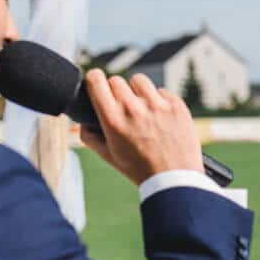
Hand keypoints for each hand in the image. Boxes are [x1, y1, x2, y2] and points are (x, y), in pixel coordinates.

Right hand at [79, 70, 204, 184]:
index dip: (94, 80)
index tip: (97, 84)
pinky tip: (160, 118)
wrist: (174, 179)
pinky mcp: (176, 105)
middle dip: (115, 91)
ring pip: (139, 81)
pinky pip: (161, 91)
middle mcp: (133, 109)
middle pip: (116, 80)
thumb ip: (90, 137)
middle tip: (122, 108)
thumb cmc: (140, 169)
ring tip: (142, 109)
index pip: (96, 80)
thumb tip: (83, 122)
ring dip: (137, 91)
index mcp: (113, 120)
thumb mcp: (109, 157)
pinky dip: (158, 101)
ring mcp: (157, 105)